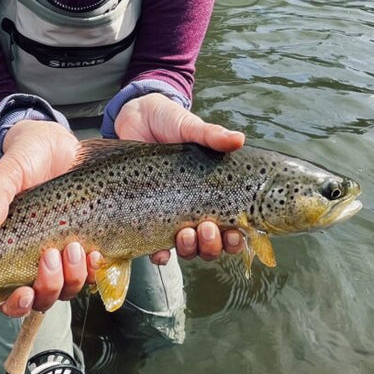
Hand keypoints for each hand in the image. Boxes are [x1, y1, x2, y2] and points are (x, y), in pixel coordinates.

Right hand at [0, 120, 94, 315]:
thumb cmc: (27, 159)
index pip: (9, 298)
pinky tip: (96, 252)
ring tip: (75, 248)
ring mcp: (65, 255)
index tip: (23, 291)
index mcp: (10, 253)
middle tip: (51, 256)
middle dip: (49, 286)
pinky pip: (96, 272)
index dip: (16, 305)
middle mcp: (37, 261)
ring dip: (74, 277)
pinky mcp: (90, 244)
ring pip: (70, 288)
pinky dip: (97, 269)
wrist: (57, 143)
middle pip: (44, 298)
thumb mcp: (8, 172)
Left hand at [114, 93, 245, 264]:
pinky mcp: (145, 217)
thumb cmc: (169, 123)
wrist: (134, 119)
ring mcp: (170, 215)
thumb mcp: (190, 127)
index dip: (237, 238)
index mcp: (213, 193)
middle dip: (213, 245)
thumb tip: (239, 139)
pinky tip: (160, 252)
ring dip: (190, 249)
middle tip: (207, 227)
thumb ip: (212, 135)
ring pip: (187, 249)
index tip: (236, 231)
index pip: (233, 227)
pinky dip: (159, 255)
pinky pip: (154, 247)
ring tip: (186, 233)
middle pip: (211, 246)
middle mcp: (195, 210)